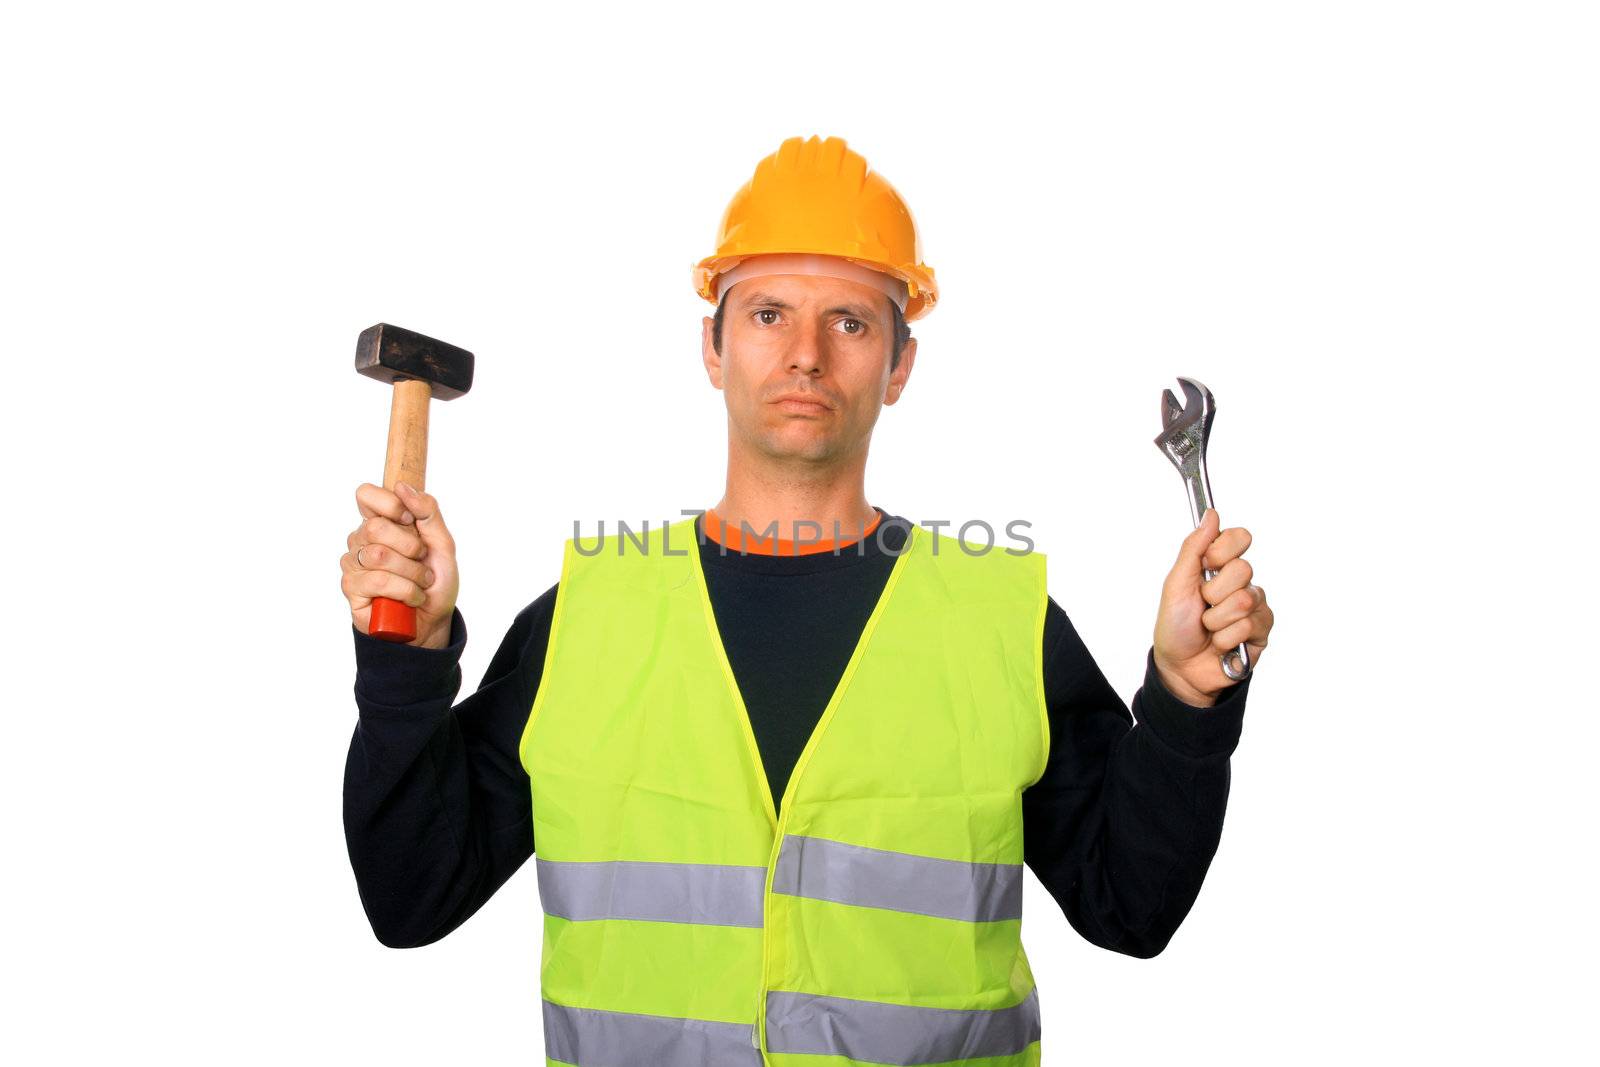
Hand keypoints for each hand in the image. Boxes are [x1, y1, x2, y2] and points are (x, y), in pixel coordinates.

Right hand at [340, 482, 459, 647]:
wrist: (433, 620)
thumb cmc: (435, 581)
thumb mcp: (442, 543)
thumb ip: (428, 511)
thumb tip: (402, 486)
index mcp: (381, 521)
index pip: (365, 495)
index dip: (389, 504)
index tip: (410, 520)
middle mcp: (362, 539)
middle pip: (376, 526)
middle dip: (411, 547)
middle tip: (421, 561)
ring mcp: (354, 563)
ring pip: (378, 555)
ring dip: (412, 573)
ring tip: (420, 583)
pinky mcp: (351, 587)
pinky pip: (377, 581)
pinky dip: (405, 590)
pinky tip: (410, 598)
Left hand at [1152, 509, 1272, 704]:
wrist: (1180, 667)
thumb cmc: (1175, 624)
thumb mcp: (1176, 583)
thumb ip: (1193, 547)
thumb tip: (1211, 513)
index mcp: (1220, 566)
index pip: (1240, 537)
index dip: (1221, 551)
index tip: (1205, 565)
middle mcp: (1242, 582)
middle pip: (1243, 569)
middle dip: (1213, 592)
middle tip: (1202, 605)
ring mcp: (1255, 606)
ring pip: (1244, 600)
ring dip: (1216, 620)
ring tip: (1209, 629)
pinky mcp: (1262, 631)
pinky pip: (1248, 626)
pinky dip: (1226, 638)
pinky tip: (1221, 644)